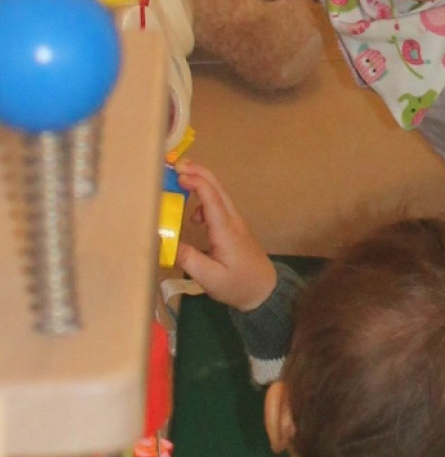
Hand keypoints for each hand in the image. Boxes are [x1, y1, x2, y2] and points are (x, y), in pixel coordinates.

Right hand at [173, 161, 277, 310]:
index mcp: (227, 231)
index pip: (213, 199)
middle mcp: (233, 221)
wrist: (266, 292)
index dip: (196, 183)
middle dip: (197, 172)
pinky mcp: (234, 228)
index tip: (178, 176)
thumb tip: (166, 241)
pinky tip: (192, 215)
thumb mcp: (211, 279)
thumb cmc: (239, 286)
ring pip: (219, 194)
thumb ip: (189, 260)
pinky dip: (204, 199)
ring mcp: (236, 223)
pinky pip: (219, 205)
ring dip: (200, 182)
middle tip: (174, 164)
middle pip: (217, 188)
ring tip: (178, 180)